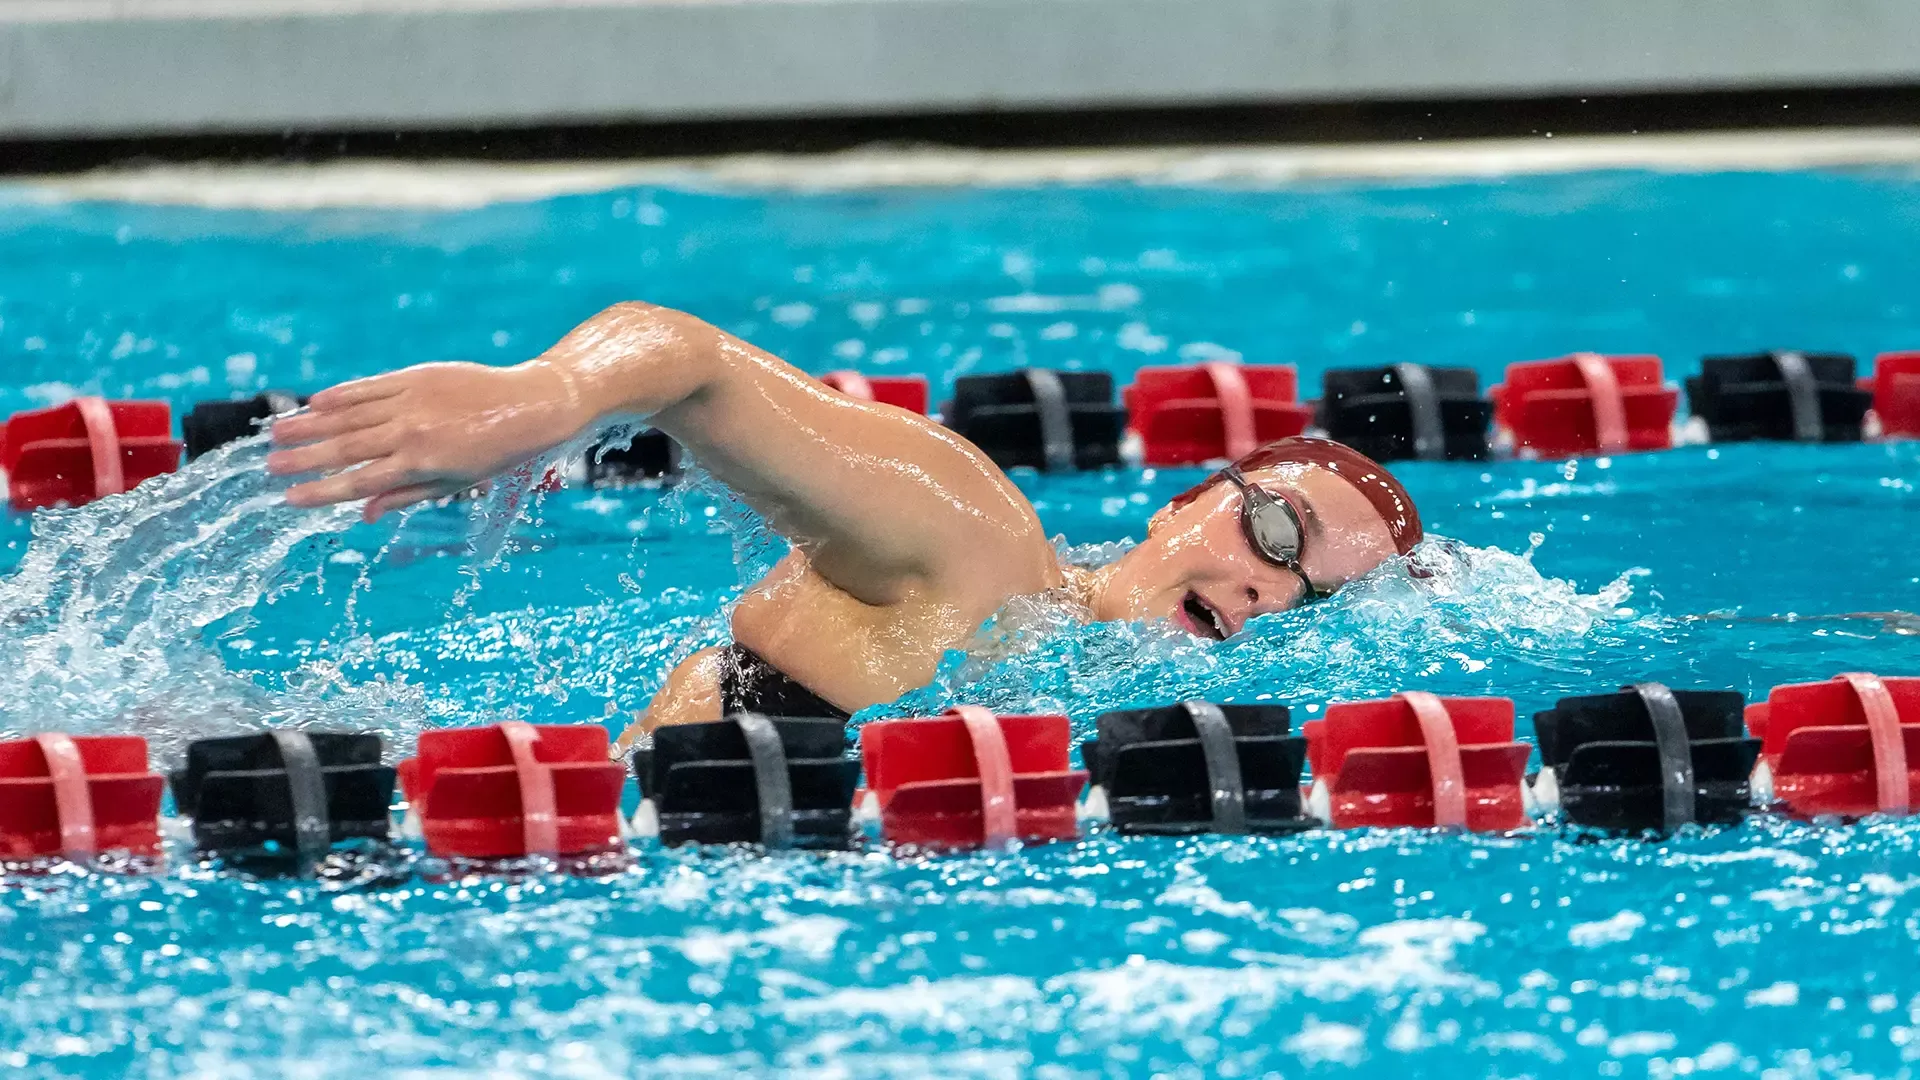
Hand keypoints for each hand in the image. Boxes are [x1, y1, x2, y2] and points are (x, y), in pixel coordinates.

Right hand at [268, 360, 587, 521]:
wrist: (532, 405)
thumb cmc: (497, 454)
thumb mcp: (456, 484)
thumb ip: (405, 495)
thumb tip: (362, 514)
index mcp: (421, 464)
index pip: (359, 481)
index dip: (322, 491)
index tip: (290, 499)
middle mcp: (411, 432)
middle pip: (346, 447)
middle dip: (304, 458)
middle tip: (270, 466)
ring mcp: (411, 400)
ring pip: (350, 414)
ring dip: (311, 424)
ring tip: (278, 432)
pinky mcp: (416, 376)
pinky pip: (370, 386)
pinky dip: (341, 394)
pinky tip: (315, 402)